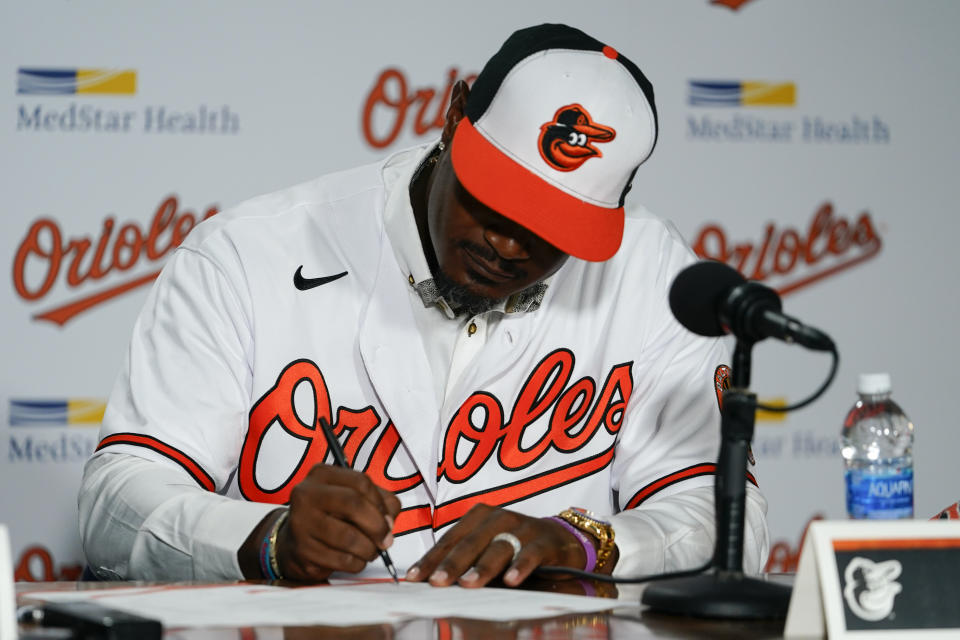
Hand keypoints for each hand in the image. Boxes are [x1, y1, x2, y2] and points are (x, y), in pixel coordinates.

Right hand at [242, 465, 400, 581]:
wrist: (293, 543)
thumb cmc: (329, 517)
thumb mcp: (352, 498)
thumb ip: (379, 501)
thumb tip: (389, 519)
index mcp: (321, 475)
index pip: (361, 483)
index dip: (381, 503)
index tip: (388, 518)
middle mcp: (307, 495)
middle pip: (354, 505)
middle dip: (377, 526)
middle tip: (386, 539)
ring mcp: (302, 523)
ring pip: (350, 537)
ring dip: (369, 549)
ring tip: (370, 551)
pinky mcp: (303, 551)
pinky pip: (342, 560)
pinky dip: (357, 563)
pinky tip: (354, 559)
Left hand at [404, 504, 588, 587]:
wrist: (558, 540)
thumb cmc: (514, 546)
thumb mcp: (486, 551)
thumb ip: (464, 562)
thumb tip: (431, 582)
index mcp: (478, 518)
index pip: (450, 540)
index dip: (431, 559)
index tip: (415, 578)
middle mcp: (498, 518)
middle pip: (470, 543)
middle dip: (451, 564)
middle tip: (436, 582)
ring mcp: (521, 527)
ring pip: (498, 547)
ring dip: (483, 566)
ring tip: (469, 583)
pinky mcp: (544, 540)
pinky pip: (530, 553)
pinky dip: (520, 566)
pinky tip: (511, 581)